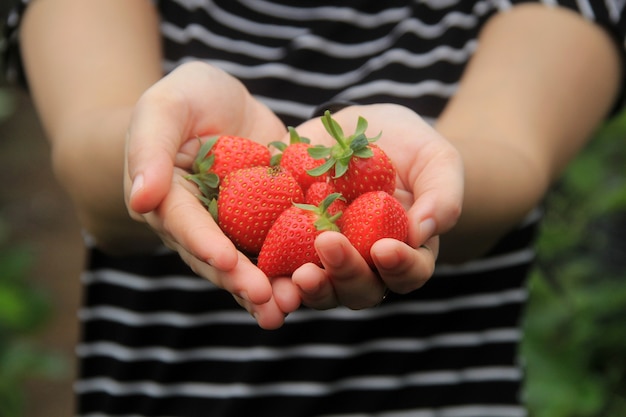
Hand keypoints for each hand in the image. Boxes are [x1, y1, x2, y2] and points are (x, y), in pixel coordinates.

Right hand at [124, 61, 289, 328]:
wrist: (223, 104)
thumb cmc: (186, 99)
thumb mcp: (164, 107)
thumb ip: (149, 148)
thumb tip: (140, 199)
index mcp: (168, 201)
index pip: (184, 225)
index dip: (204, 244)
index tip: (226, 261)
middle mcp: (200, 224)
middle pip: (218, 257)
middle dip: (242, 281)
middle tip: (268, 302)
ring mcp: (236, 226)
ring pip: (250, 261)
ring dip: (269, 288)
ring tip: (290, 308)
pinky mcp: (268, 220)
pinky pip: (281, 244)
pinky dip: (296, 263)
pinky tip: (318, 280)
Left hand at [274, 104, 463, 311]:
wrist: (355, 130)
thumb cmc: (406, 146)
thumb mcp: (435, 159)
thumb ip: (442, 194)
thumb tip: (426, 230)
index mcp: (405, 252)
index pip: (409, 273)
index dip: (400, 267)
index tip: (385, 248)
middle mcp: (365, 265)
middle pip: (360, 289)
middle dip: (347, 273)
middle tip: (330, 246)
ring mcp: (326, 260)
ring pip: (320, 289)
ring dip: (310, 288)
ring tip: (297, 273)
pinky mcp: (290, 245)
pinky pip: (281, 268)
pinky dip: (273, 274)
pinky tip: (263, 269)